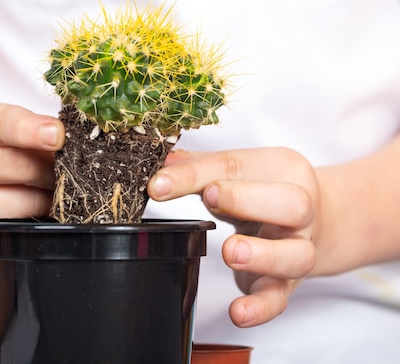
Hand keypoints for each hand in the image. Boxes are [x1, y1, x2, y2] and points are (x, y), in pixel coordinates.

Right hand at [0, 102, 64, 257]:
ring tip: (50, 191)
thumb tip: (67, 140)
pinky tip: (39, 215)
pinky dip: (41, 223)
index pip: (0, 124)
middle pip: (21, 166)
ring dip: (52, 197)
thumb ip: (36, 128)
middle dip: (54, 168)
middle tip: (66, 168)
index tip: (58, 135)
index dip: (32, 130)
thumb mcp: (9, 129)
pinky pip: (24, 232)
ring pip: (29, 203)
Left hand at [148, 147, 319, 326]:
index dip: (195, 173)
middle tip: (209, 199)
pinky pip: (280, 299)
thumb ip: (198, 168)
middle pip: (291, 203)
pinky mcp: (288, 284)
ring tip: (230, 253)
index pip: (236, 165)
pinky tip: (238, 313)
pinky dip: (260, 309)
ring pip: (295, 255)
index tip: (159, 185)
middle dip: (246, 200)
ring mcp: (297, 248)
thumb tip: (161, 166)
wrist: (319, 220)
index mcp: (281, 168)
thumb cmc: (263, 191)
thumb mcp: (235, 172)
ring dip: (262, 255)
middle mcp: (299, 209)